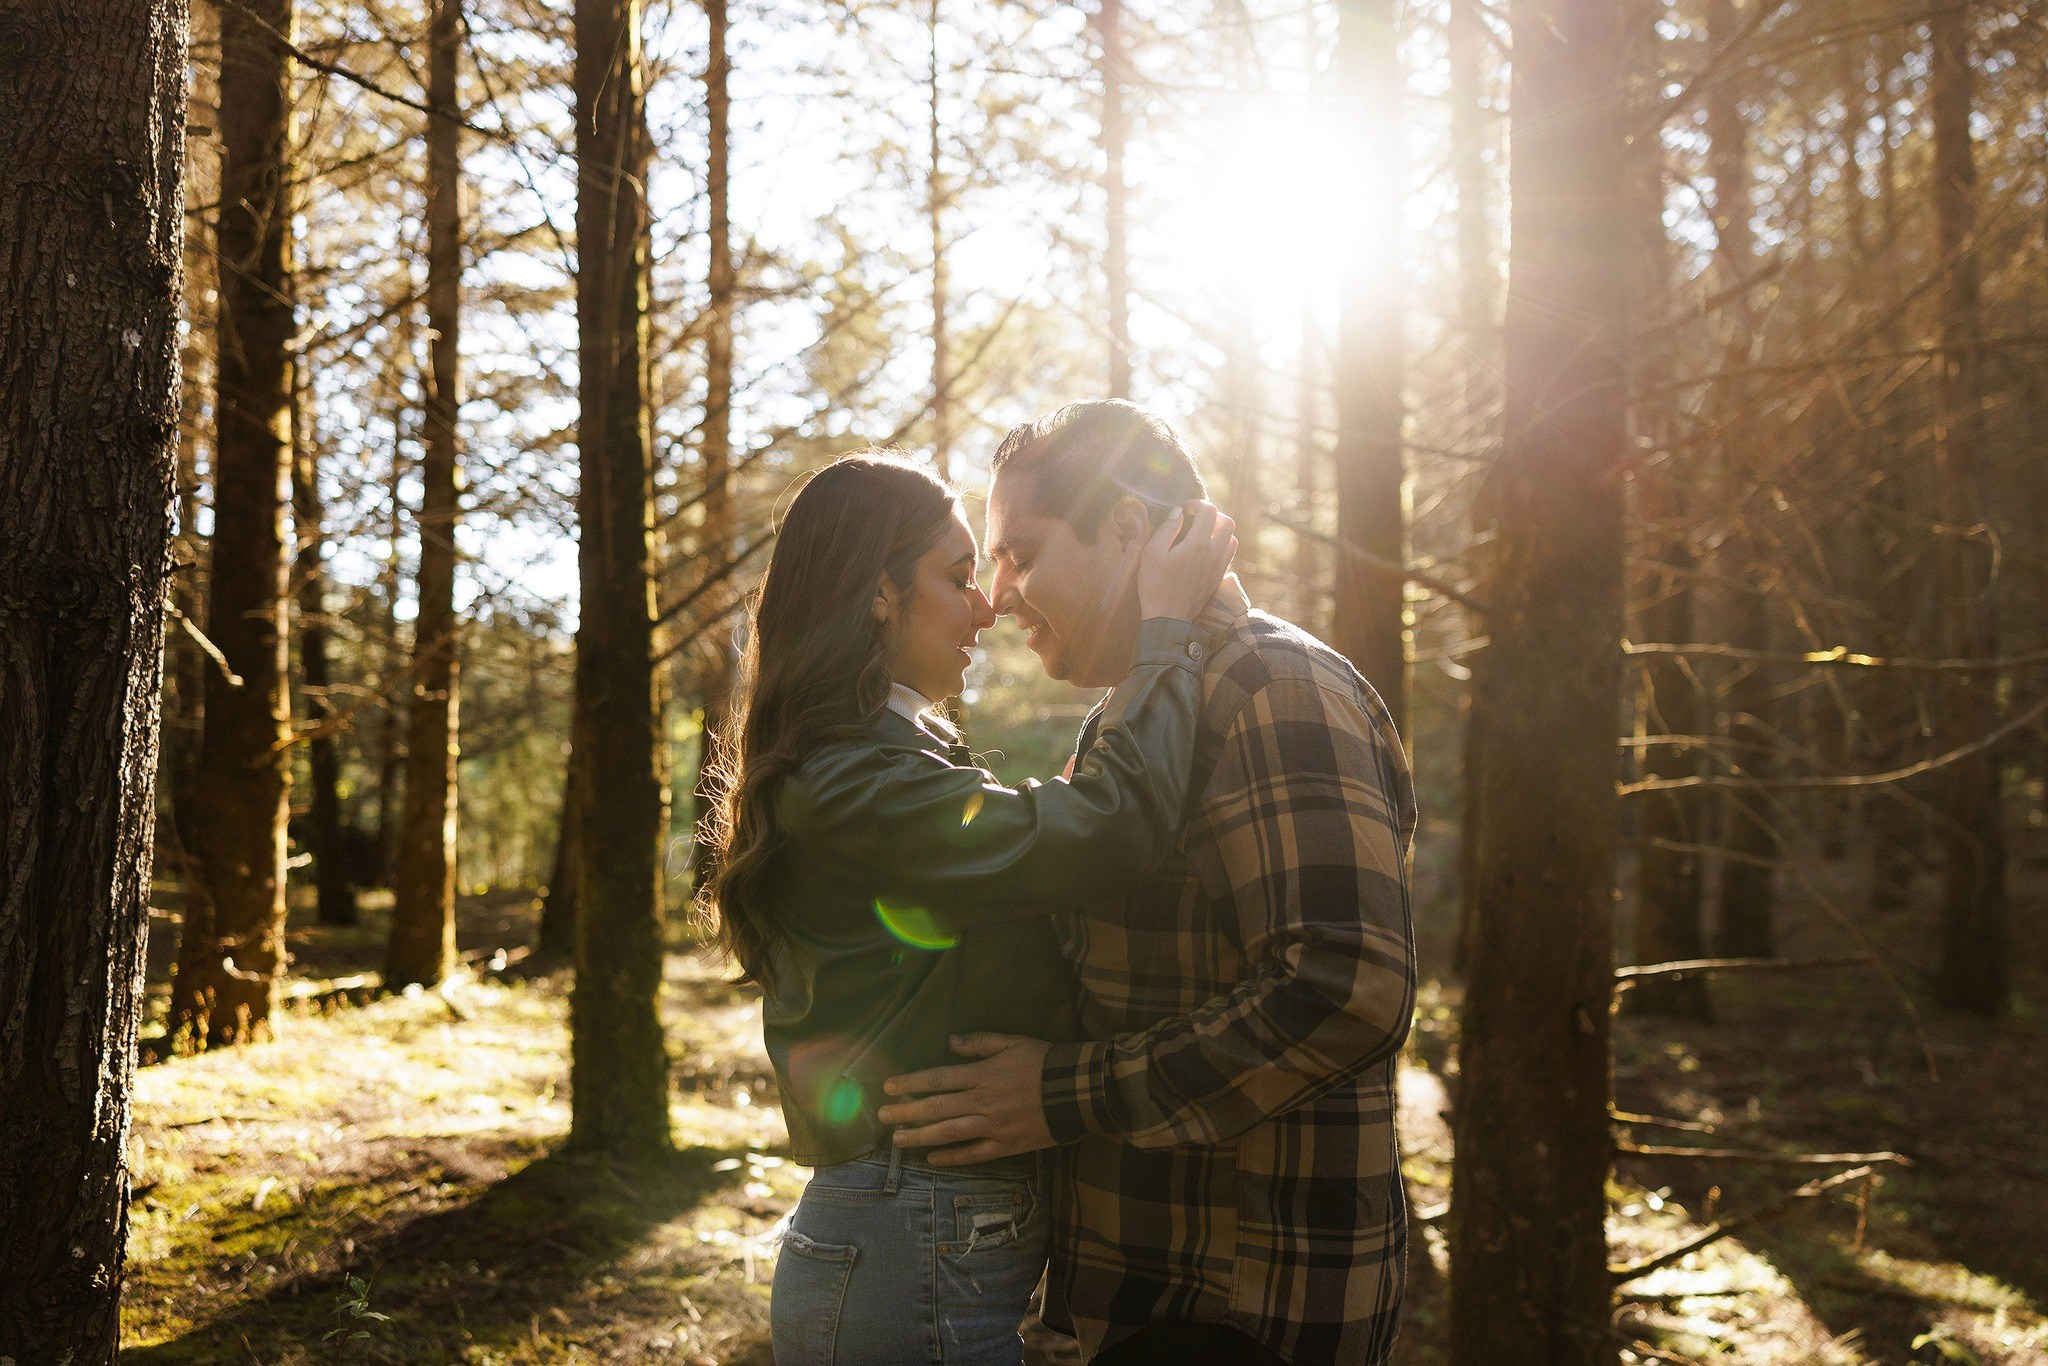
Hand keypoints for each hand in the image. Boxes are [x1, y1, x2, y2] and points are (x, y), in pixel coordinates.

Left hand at [876, 1034, 1054, 1165]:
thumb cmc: (1044, 1062)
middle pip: (937, 1108)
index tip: (889, 1086)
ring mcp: (993, 1127)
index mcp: (983, 1074)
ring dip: (920, 1136)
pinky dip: (952, 1158)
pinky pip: (974, 1154)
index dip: (911, 1082)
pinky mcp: (1006, 1146)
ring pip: (949, 1134)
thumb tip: (949, 1041)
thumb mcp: (1013, 1042)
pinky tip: (932, 1159)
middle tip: (882, 1115)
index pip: (938, 1079)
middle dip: (906, 1112)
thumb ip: (979, 1042)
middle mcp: (983, 1102)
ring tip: (897, 1139)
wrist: (1078, 1091)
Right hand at [1135, 501, 1235, 621]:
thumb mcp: (1151, 553)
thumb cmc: (1155, 586)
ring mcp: (1220, 565)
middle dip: (1212, 514)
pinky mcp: (1220, 576)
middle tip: (1195, 518)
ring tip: (1201, 533)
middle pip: (1227, 521)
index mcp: (1198, 543)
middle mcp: (1215, 552)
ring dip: (1219, 529)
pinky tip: (1204, 549)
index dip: (1196, 504)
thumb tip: (1178, 512)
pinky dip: (1222, 544)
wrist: (1168, 619)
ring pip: (1232, 537)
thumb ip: (1166, 529)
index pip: (1209, 510)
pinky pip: (1230, 552)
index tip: (1184, 509)